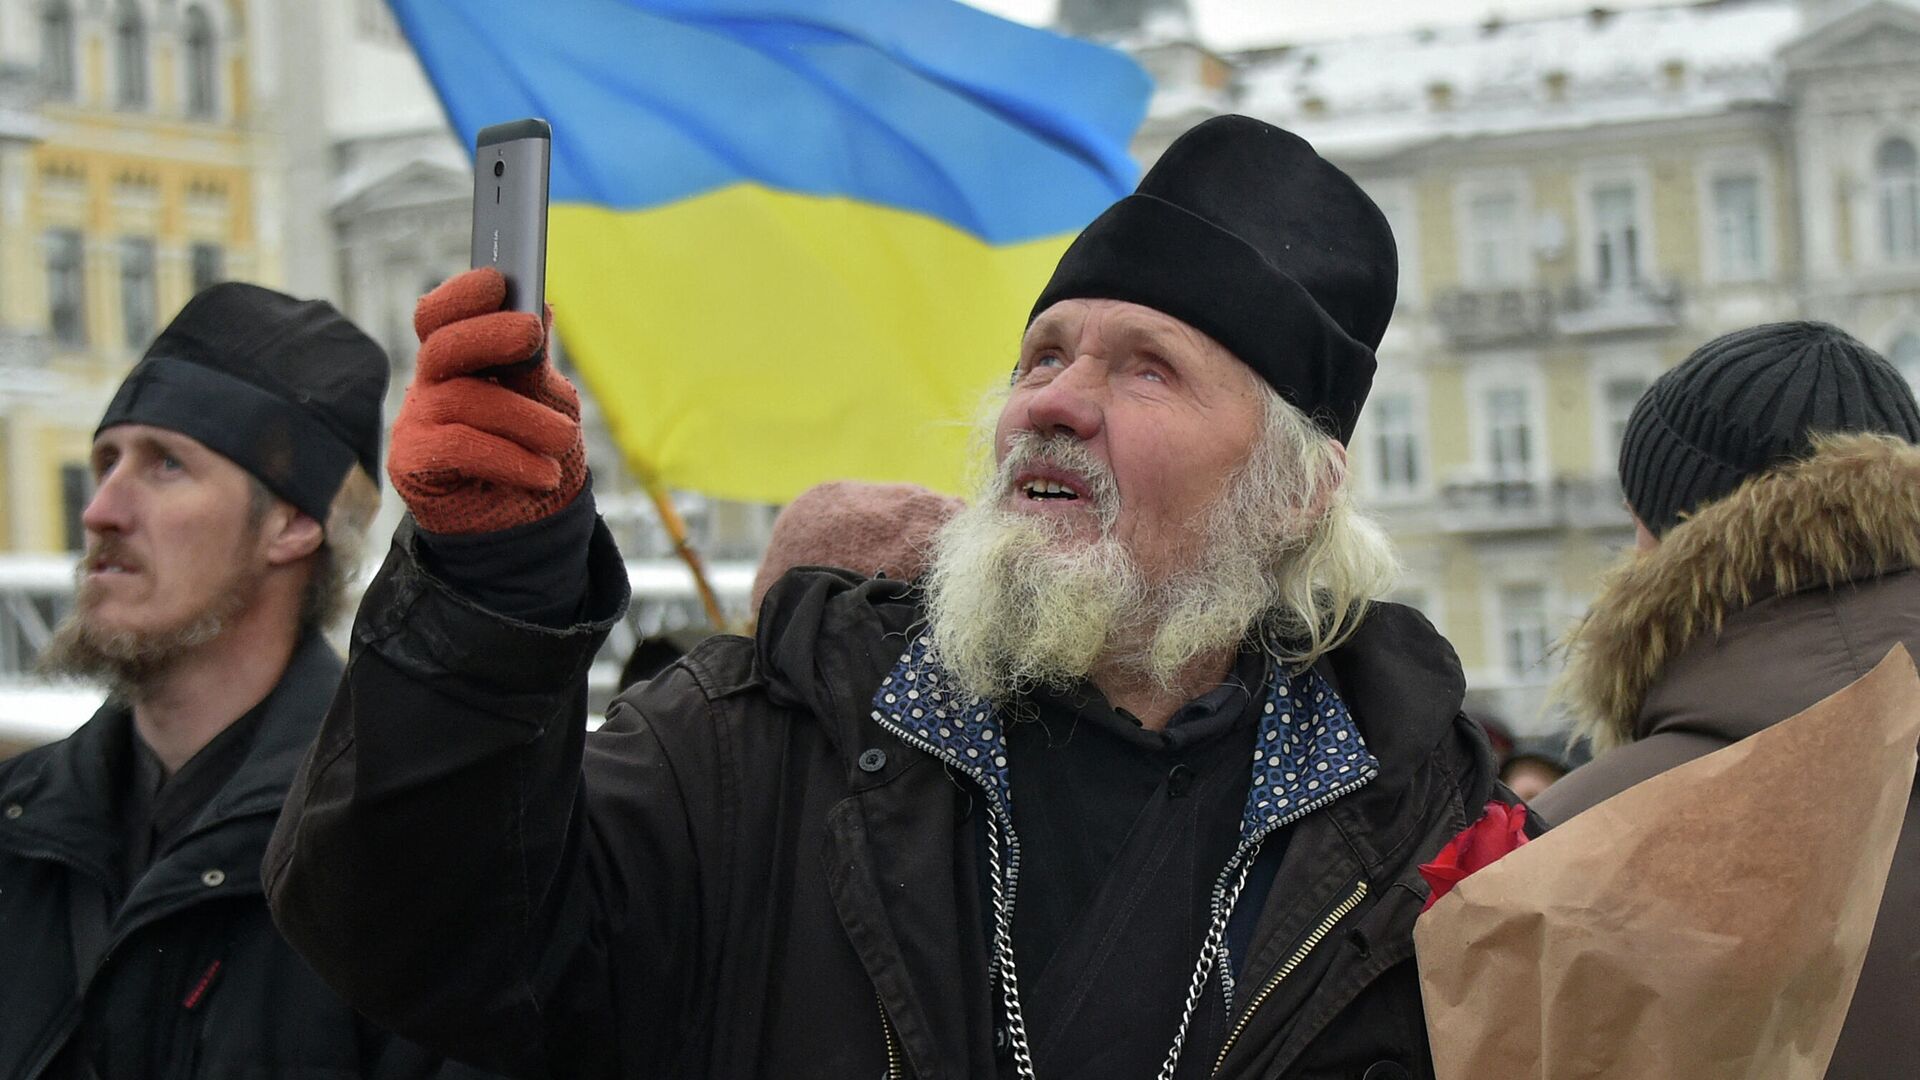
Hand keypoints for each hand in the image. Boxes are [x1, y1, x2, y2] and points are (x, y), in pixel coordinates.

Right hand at [388, 268, 586, 534]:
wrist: (522, 529)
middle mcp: (430, 385)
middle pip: (443, 345)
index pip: (440, 315)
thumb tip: (539, 306)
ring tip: (563, 439)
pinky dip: (511, 458)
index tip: (498, 281)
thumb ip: (534, 362)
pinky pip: (460, 446)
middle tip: (532, 336)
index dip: (461, 294)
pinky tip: (542, 473)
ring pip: (465, 399)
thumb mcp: (545, 403)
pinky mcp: (411, 462)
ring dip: (527, 418)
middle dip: (490, 333)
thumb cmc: (531, 456)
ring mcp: (415, 422)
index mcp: (458, 360)